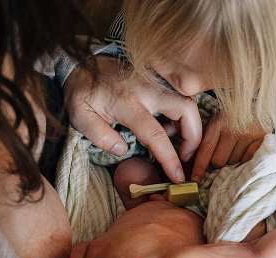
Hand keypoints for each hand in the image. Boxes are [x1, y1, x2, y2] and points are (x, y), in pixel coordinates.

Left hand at [64, 55, 202, 182]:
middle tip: (186, 157)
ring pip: (187, 102)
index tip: (177, 177)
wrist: (82, 63)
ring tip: (175, 145)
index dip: (169, 158)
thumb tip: (123, 150)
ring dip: (189, 126)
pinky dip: (180, 117)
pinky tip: (166, 129)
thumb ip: (100, 136)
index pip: (156, 134)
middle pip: (187, 109)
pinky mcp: (158, 83)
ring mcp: (155, 84)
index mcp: (128, 103)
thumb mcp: (81, 117)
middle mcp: (147, 90)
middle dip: (194, 136)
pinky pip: (179, 99)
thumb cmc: (82, 93)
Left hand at [191, 114, 266, 181]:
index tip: (195, 178)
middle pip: (219, 161)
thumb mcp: (216, 122)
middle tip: (222, 154)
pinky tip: (244, 152)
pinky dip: (244, 160)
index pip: (206, 149)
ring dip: (231, 161)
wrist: (257, 104)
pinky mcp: (262, 140)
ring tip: (235, 149)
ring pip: (233, 163)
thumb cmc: (232, 117)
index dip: (199, 166)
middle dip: (217, 162)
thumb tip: (191, 162)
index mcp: (218, 123)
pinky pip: (248, 161)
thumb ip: (206, 140)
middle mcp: (233, 129)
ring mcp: (249, 135)